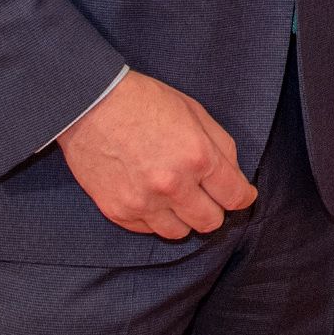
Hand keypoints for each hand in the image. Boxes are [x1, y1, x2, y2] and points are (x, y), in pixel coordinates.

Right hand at [55, 70, 256, 239]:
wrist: (90, 103)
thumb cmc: (145, 101)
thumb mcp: (195, 111)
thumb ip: (220, 146)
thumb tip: (234, 176)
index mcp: (198, 156)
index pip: (234, 196)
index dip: (243, 197)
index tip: (243, 196)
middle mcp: (173, 185)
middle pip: (210, 222)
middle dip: (215, 210)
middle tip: (209, 197)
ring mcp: (143, 202)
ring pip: (179, 233)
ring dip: (185, 218)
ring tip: (178, 198)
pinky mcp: (118, 211)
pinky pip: (148, 230)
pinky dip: (155, 218)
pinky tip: (153, 197)